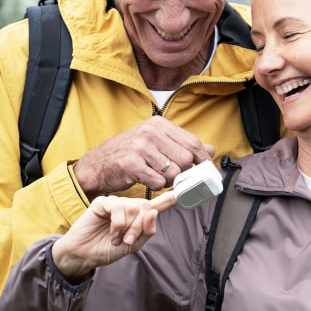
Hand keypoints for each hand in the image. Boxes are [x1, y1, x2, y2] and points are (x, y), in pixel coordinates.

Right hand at [51, 190, 176, 280]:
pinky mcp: (103, 202)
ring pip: (134, 207)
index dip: (168, 199)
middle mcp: (129, 206)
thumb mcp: (134, 244)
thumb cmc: (108, 249)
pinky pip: (119, 207)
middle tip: (129, 239)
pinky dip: (118, 223)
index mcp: (138, 216)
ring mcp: (116, 203)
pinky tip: (112, 232)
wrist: (85, 255)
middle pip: (147, 207)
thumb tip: (154, 212)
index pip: (156, 205)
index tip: (180, 193)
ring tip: (117, 238)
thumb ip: (148, 230)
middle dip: (140, 226)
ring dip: (128, 227)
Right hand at [73, 116, 215, 198]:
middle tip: (172, 176)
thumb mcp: (157, 142)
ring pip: (173, 173)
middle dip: (183, 172)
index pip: (193, 142)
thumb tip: (212, 149)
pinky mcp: (131, 164)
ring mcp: (140, 147)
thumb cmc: (130, 154)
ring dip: (169, 181)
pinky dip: (156, 186)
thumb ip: (184, 145)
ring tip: (156, 176)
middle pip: (185, 159)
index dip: (204, 159)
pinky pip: (158, 182)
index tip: (209, 171)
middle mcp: (150, 132)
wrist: (97, 165)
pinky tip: (147, 180)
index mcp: (159, 124)